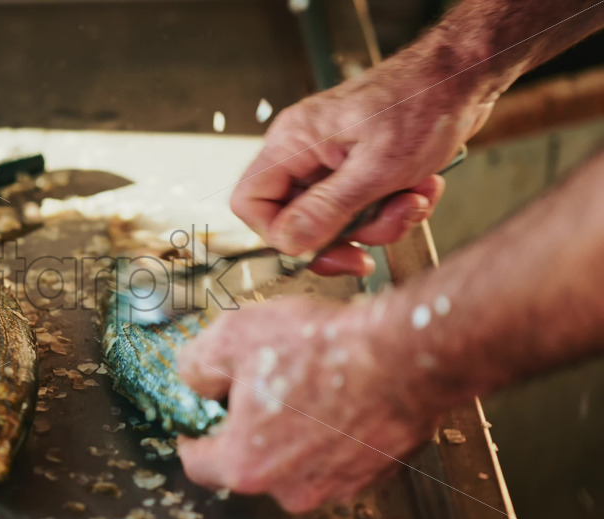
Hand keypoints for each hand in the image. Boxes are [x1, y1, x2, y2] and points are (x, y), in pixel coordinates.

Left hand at [176, 297, 442, 511]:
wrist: (402, 354)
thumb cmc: (322, 348)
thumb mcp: (232, 336)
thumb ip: (197, 364)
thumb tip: (196, 379)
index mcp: (246, 463)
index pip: (199, 465)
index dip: (192, 440)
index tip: (193, 429)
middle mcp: (291, 487)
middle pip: (251, 460)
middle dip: (249, 426)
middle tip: (260, 385)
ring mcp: (337, 484)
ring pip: (296, 459)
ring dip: (294, 429)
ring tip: (305, 381)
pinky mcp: (374, 471)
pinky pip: (338, 454)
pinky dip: (332, 430)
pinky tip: (337, 391)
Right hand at [230, 54, 494, 275]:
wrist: (462, 77)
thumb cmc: (422, 102)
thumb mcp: (376, 167)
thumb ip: (328, 209)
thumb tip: (290, 243)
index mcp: (293, 143)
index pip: (251, 202)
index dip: (277, 234)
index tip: (315, 246)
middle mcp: (305, 153)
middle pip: (298, 221)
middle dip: (346, 234)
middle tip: (376, 235)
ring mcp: (332, 163)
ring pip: (337, 222)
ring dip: (381, 222)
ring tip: (412, 198)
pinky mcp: (359, 171)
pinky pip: (364, 210)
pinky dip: (395, 209)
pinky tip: (420, 188)